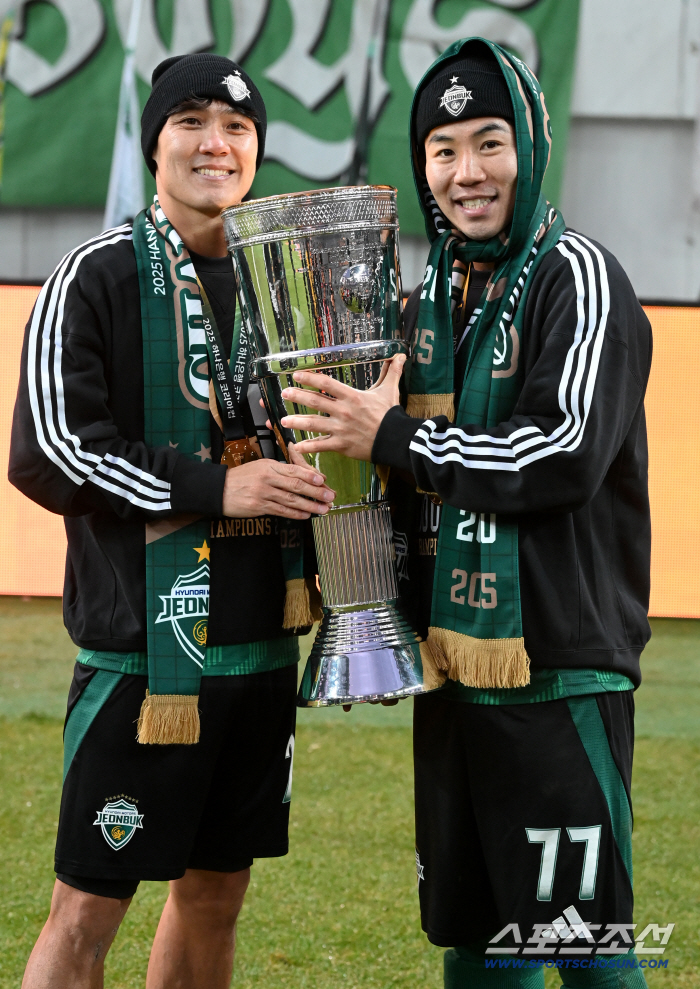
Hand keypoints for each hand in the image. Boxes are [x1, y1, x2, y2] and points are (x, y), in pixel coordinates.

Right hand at [222, 458, 334, 519]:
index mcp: (269, 466)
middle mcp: (268, 478)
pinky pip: (281, 511)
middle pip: (296, 485)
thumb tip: (300, 474)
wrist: (218, 489)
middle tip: (329, 496)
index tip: (323, 480)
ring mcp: (263, 494)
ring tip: (323, 509)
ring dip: (309, 506)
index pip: (293, 470)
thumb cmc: (241, 477)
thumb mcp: (259, 466)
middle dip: (315, 492)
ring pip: (291, 500)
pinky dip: (295, 514)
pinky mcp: (259, 507)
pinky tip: (305, 516)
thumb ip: (279, 469)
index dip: (310, 475)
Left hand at [279, 353, 405, 460]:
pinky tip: (297, 446)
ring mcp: (341, 429)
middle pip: (315, 402)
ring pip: (314, 424)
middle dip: (297, 397)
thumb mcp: (390, 391)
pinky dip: (308, 447)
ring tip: (283, 420)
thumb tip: (401, 355)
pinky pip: (321, 446)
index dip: (310, 378)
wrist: (396, 440)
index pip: (326, 383)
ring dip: (297, 422)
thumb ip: (392, 373)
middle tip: (284, 393)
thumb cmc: (391, 415)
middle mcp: (343, 412)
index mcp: (352, 397)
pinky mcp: (342, 445)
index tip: (297, 375)